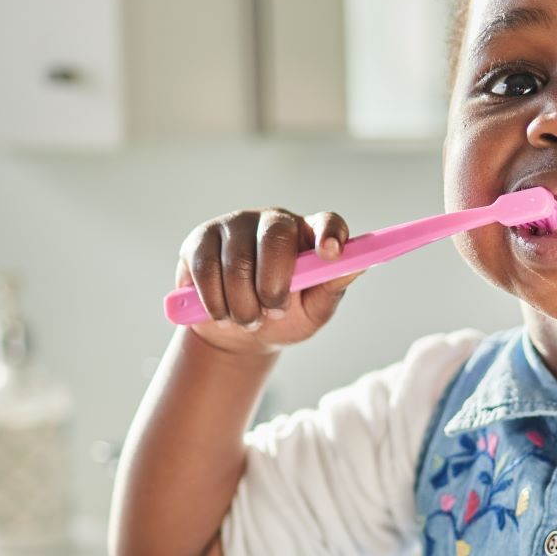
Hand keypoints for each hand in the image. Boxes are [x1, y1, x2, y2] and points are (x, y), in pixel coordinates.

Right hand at [175, 207, 361, 354]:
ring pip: (237, 260)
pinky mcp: (200, 239)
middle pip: (275, 237)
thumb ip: (331, 288)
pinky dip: (215, 301)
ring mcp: (235, 225)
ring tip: (248, 320)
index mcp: (308, 234)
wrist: (237, 333)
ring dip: (243, 303)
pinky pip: (206, 268)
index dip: (330, 233)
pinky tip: (222, 314)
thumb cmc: (283, 318)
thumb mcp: (313, 310)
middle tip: (273, 313)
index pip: (326, 221)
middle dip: (273, 285)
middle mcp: (273, 221)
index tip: (331, 253)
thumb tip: (356, 266)